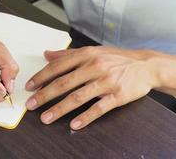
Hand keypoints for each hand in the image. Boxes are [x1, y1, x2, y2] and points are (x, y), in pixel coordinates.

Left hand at [25, 46, 161, 129]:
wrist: (145, 65)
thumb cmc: (116, 58)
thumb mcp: (92, 51)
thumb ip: (68, 54)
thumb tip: (46, 54)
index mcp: (86, 54)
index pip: (57, 67)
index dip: (41, 77)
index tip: (29, 87)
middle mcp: (94, 66)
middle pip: (64, 83)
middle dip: (44, 95)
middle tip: (31, 105)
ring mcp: (106, 81)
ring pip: (78, 96)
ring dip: (59, 109)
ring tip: (45, 118)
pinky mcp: (118, 95)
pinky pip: (99, 108)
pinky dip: (86, 117)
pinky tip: (74, 125)